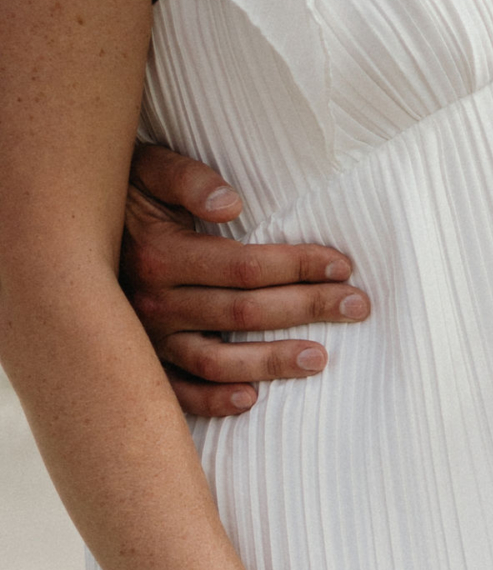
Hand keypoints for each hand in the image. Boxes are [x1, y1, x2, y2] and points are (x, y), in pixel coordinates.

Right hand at [122, 144, 371, 418]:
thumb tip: (232, 203)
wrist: (57, 233)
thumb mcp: (143, 169)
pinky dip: (215, 400)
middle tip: (357, 307)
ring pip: (220, 361)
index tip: (343, 266)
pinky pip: (180, 395)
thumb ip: (185, 178)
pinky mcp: (141, 367)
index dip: (300, 266)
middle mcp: (153, 303)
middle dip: (308, 308)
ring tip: (320, 358)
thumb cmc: (118, 194)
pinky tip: (252, 399)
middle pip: (246, 314)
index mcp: (160, 255)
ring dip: (273, 363)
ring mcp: (147, 342)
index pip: (247, 267)